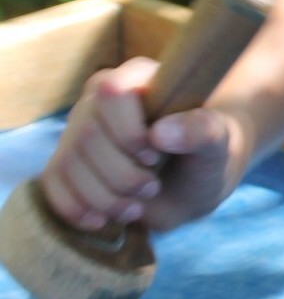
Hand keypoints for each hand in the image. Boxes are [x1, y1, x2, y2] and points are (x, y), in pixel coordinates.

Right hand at [40, 58, 237, 233]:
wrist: (191, 184)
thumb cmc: (207, 155)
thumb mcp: (218, 143)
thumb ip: (201, 130)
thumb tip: (160, 132)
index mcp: (138, 78)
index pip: (112, 92)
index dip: (128, 131)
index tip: (154, 156)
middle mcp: (100, 99)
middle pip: (87, 134)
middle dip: (121, 174)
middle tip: (152, 188)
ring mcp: (78, 130)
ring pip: (68, 163)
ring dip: (103, 197)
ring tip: (136, 208)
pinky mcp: (66, 162)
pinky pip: (52, 183)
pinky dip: (75, 208)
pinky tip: (102, 220)